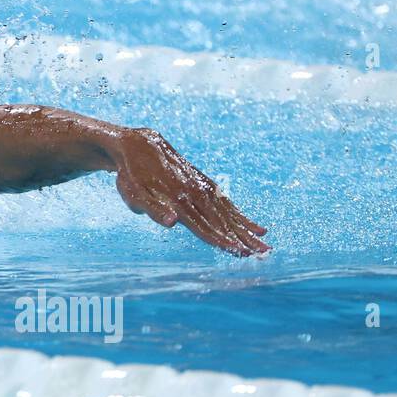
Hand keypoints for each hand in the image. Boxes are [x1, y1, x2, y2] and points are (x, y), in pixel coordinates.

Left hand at [107, 128, 269, 255]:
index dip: (221, 240)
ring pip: (228, 212)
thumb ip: (153, 209)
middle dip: (242, 238)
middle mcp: (194, 193)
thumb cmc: (132, 175)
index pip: (203, 226)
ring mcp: (200, 186)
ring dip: (246, 228)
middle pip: (222, 221)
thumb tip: (172, 223)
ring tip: (265, 242)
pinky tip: (254, 225)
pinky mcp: (203, 182)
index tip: (240, 252)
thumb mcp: (133, 194)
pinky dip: (240, 214)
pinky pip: (225, 201)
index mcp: (178, 200)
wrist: (139, 144)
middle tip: (264, 252)